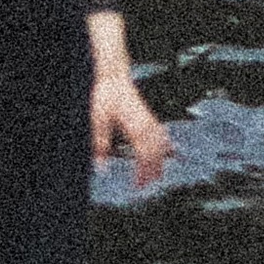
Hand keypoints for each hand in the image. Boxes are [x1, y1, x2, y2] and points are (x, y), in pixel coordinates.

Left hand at [91, 69, 172, 190]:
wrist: (113, 77)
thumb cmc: (105, 97)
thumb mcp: (97, 120)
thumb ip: (100, 144)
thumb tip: (101, 168)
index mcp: (135, 126)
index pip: (143, 154)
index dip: (142, 171)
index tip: (138, 185)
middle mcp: (146, 124)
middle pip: (155, 151)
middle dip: (152, 170)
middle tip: (145, 186)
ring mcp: (149, 119)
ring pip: (161, 144)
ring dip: (159, 161)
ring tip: (156, 177)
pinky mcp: (149, 117)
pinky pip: (162, 135)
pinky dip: (164, 146)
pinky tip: (166, 153)